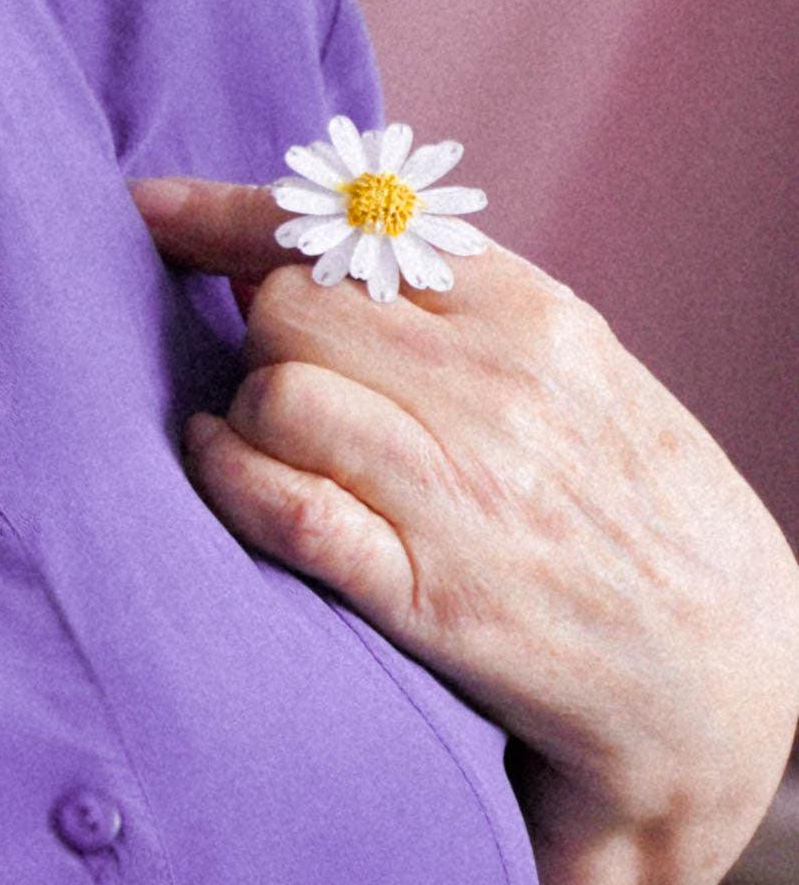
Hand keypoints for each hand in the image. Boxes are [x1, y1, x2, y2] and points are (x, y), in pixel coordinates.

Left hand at [128, 173, 798, 884]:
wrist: (731, 674)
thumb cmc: (637, 508)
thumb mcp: (575, 370)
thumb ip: (455, 308)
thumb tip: (305, 256)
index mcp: (535, 318)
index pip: (351, 227)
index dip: (234, 211)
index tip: (154, 210)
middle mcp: (498, 390)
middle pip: (292, 307)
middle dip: (257, 330)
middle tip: (275, 369)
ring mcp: (464, 493)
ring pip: (278, 393)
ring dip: (246, 411)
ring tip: (272, 437)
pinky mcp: (433, 596)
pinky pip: (287, 505)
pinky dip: (231, 479)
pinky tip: (225, 470)